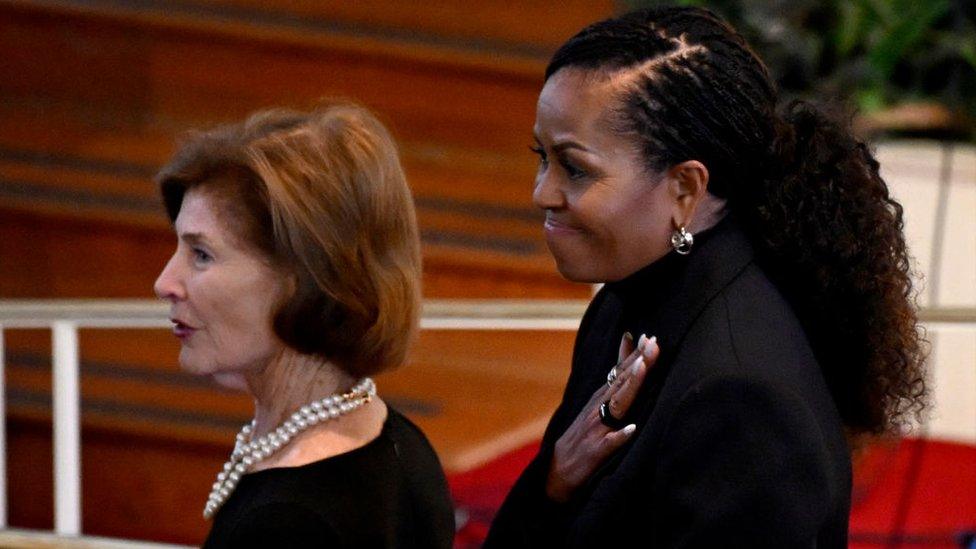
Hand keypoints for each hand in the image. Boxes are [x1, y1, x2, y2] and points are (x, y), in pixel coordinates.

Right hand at [545, 333, 658, 502]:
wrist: (556, 471)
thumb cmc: (581, 437)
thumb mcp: (595, 408)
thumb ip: (613, 386)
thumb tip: (629, 360)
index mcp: (600, 399)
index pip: (619, 373)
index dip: (634, 355)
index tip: (649, 337)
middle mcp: (597, 409)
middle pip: (621, 382)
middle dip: (638, 362)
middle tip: (654, 343)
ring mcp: (596, 429)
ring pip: (616, 405)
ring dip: (630, 387)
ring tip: (642, 369)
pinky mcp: (595, 452)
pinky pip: (610, 443)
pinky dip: (620, 435)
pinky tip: (632, 429)